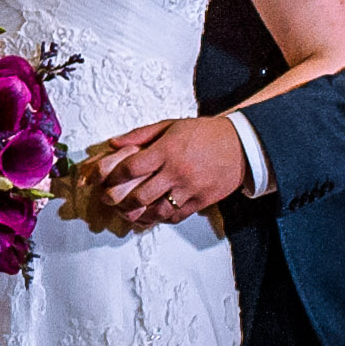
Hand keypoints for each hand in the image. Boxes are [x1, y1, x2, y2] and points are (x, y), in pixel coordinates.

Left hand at [84, 116, 247, 228]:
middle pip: (140, 195)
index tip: (105, 181)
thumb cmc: (203, 133)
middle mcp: (176, 172)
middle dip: (120, 202)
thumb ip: (140, 135)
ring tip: (129, 213)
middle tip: (110, 202)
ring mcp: (189, 189)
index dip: (113, 177)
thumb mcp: (171, 126)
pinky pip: (176, 217)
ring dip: (139, 215)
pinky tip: (152, 216)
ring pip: (157, 211)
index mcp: (167, 150)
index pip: (131, 168)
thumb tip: (114, 143)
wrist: (240, 145)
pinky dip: (161, 219)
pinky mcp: (201, 201)